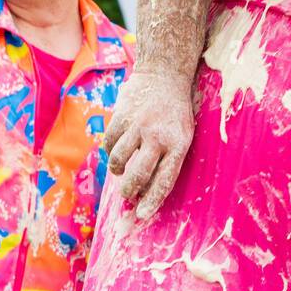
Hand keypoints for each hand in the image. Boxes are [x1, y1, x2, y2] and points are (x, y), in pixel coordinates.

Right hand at [103, 68, 194, 220]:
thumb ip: (167, 160)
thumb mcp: (183, 136)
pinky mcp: (121, 116)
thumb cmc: (175, 114)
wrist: (164, 75)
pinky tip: (116, 149)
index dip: (152, 201)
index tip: (142, 215)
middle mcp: (158, 137)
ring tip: (120, 169)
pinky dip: (110, 151)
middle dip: (129, 191)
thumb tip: (146, 191)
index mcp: (178, 145)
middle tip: (127, 194)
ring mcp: (138, 126)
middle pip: (137, 176)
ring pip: (118, 161)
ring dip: (117, 170)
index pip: (164, 181)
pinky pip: (108, 144)